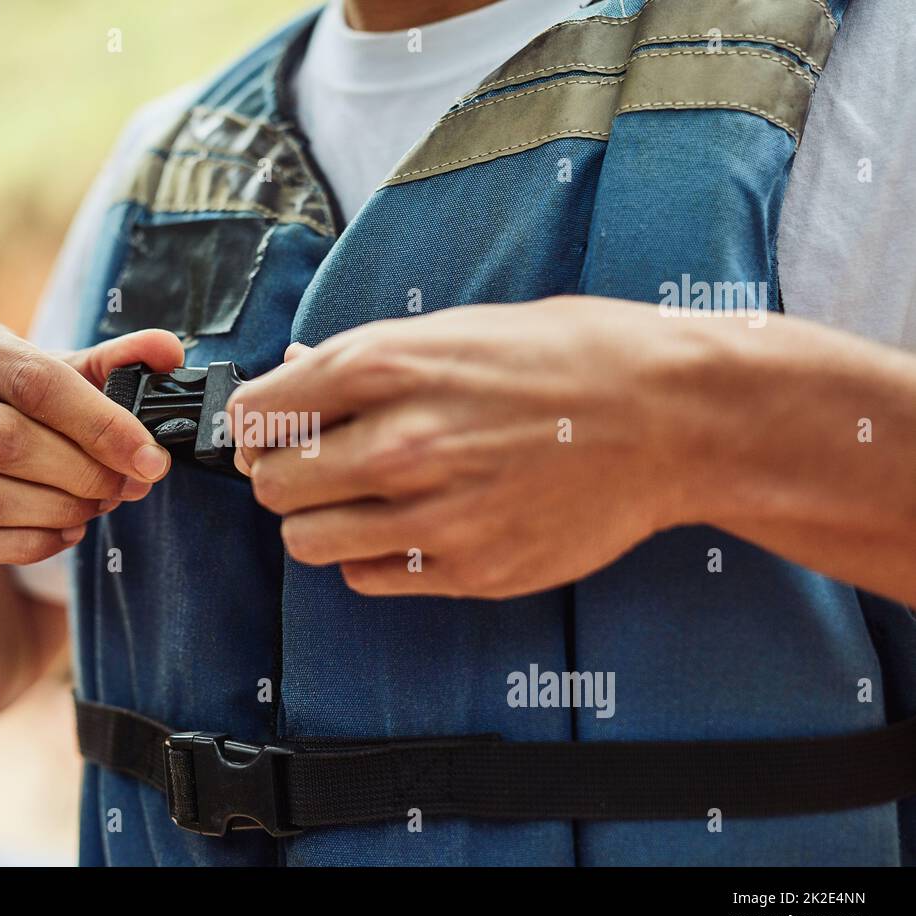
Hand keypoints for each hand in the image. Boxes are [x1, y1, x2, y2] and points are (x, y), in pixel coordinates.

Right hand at [0, 311, 181, 564]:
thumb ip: (112, 363)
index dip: (102, 424)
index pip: (35, 380)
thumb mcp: (52, 374)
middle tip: (125, 489)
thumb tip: (169, 352)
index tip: (151, 459)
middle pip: (7, 441)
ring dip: (55, 512)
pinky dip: (26, 545)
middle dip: (81, 473)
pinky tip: (62, 534)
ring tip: (94, 509)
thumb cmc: (2, 402)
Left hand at [230, 296, 693, 597]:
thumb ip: (366, 359)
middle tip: (315, 463)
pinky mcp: (468, 570)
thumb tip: (292, 375)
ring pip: (306, 541)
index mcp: (388, 366)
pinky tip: (406, 526)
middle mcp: (401, 444)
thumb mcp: (459, 329)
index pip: (254, 415)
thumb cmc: (571, 359)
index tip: (266, 429)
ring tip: (360, 498)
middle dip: (281, 473)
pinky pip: (367, 577)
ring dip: (320, 520)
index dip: (252, 423)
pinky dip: (370, 556)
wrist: (672, 419)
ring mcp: (434, 515)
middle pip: (271, 485)